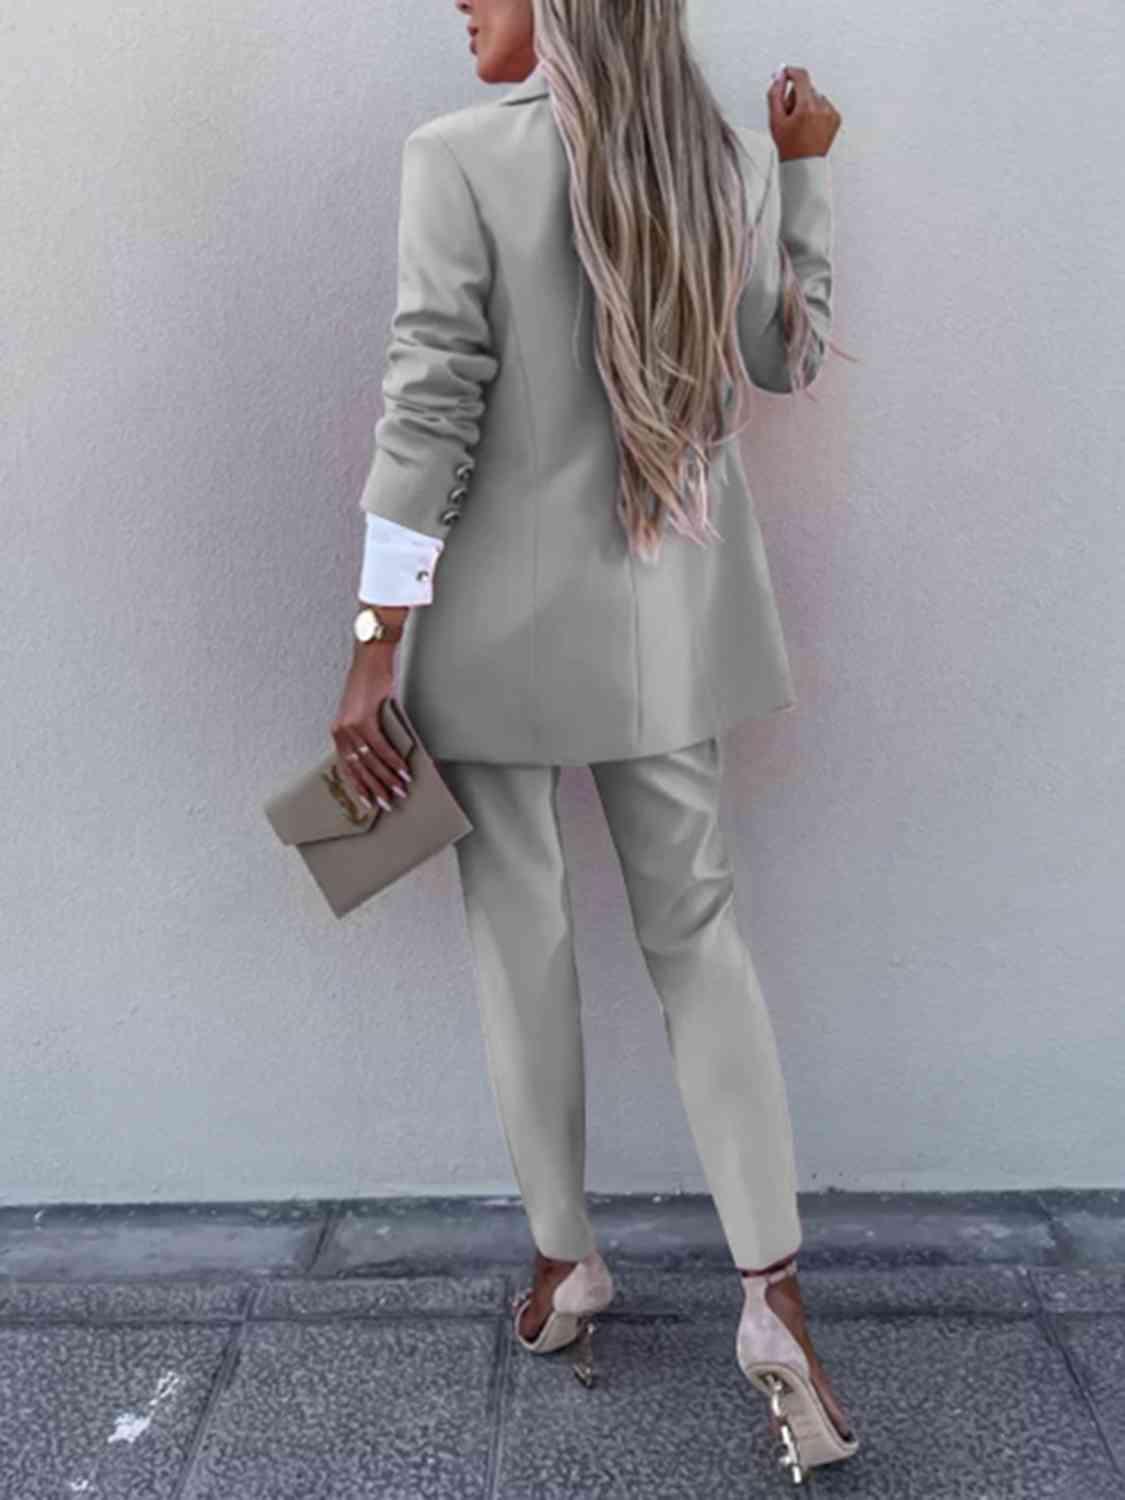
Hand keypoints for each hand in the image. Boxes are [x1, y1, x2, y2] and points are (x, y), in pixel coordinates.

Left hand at [330, 643, 412, 810]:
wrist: (371, 659)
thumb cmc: (370, 682)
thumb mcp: (365, 711)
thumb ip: (369, 732)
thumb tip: (384, 755)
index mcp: (339, 731)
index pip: (347, 766)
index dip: (359, 786)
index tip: (368, 801)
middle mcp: (341, 730)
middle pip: (359, 768)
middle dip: (375, 788)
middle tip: (387, 802)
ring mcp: (351, 725)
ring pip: (370, 761)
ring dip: (387, 778)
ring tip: (399, 790)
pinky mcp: (364, 719)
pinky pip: (380, 747)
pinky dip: (393, 760)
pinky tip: (402, 771)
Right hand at [767, 66, 840, 161]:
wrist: (804, 165)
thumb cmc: (790, 147)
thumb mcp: (775, 119)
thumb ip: (775, 93)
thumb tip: (779, 76)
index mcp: (807, 107)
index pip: (801, 76)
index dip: (790, 72)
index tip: (785, 74)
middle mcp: (822, 108)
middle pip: (807, 87)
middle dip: (797, 96)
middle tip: (790, 114)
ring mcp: (831, 113)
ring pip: (816, 96)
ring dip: (807, 104)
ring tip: (801, 123)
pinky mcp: (836, 118)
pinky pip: (824, 106)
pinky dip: (817, 112)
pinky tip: (810, 126)